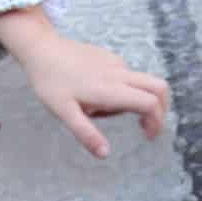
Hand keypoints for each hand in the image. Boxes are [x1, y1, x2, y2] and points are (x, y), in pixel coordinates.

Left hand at [0, 7, 168, 157]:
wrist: (39, 46)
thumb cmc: (50, 81)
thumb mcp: (63, 112)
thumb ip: (86, 133)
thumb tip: (105, 154)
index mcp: (111, 89)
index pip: (150, 103)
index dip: (156, 122)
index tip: (148, 136)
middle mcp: (119, 74)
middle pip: (159, 87)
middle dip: (162, 109)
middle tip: (148, 126)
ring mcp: (116, 63)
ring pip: (144, 83)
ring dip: (140, 101)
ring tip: (110, 112)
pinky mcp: (110, 57)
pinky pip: (129, 76)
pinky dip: (127, 90)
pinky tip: (102, 96)